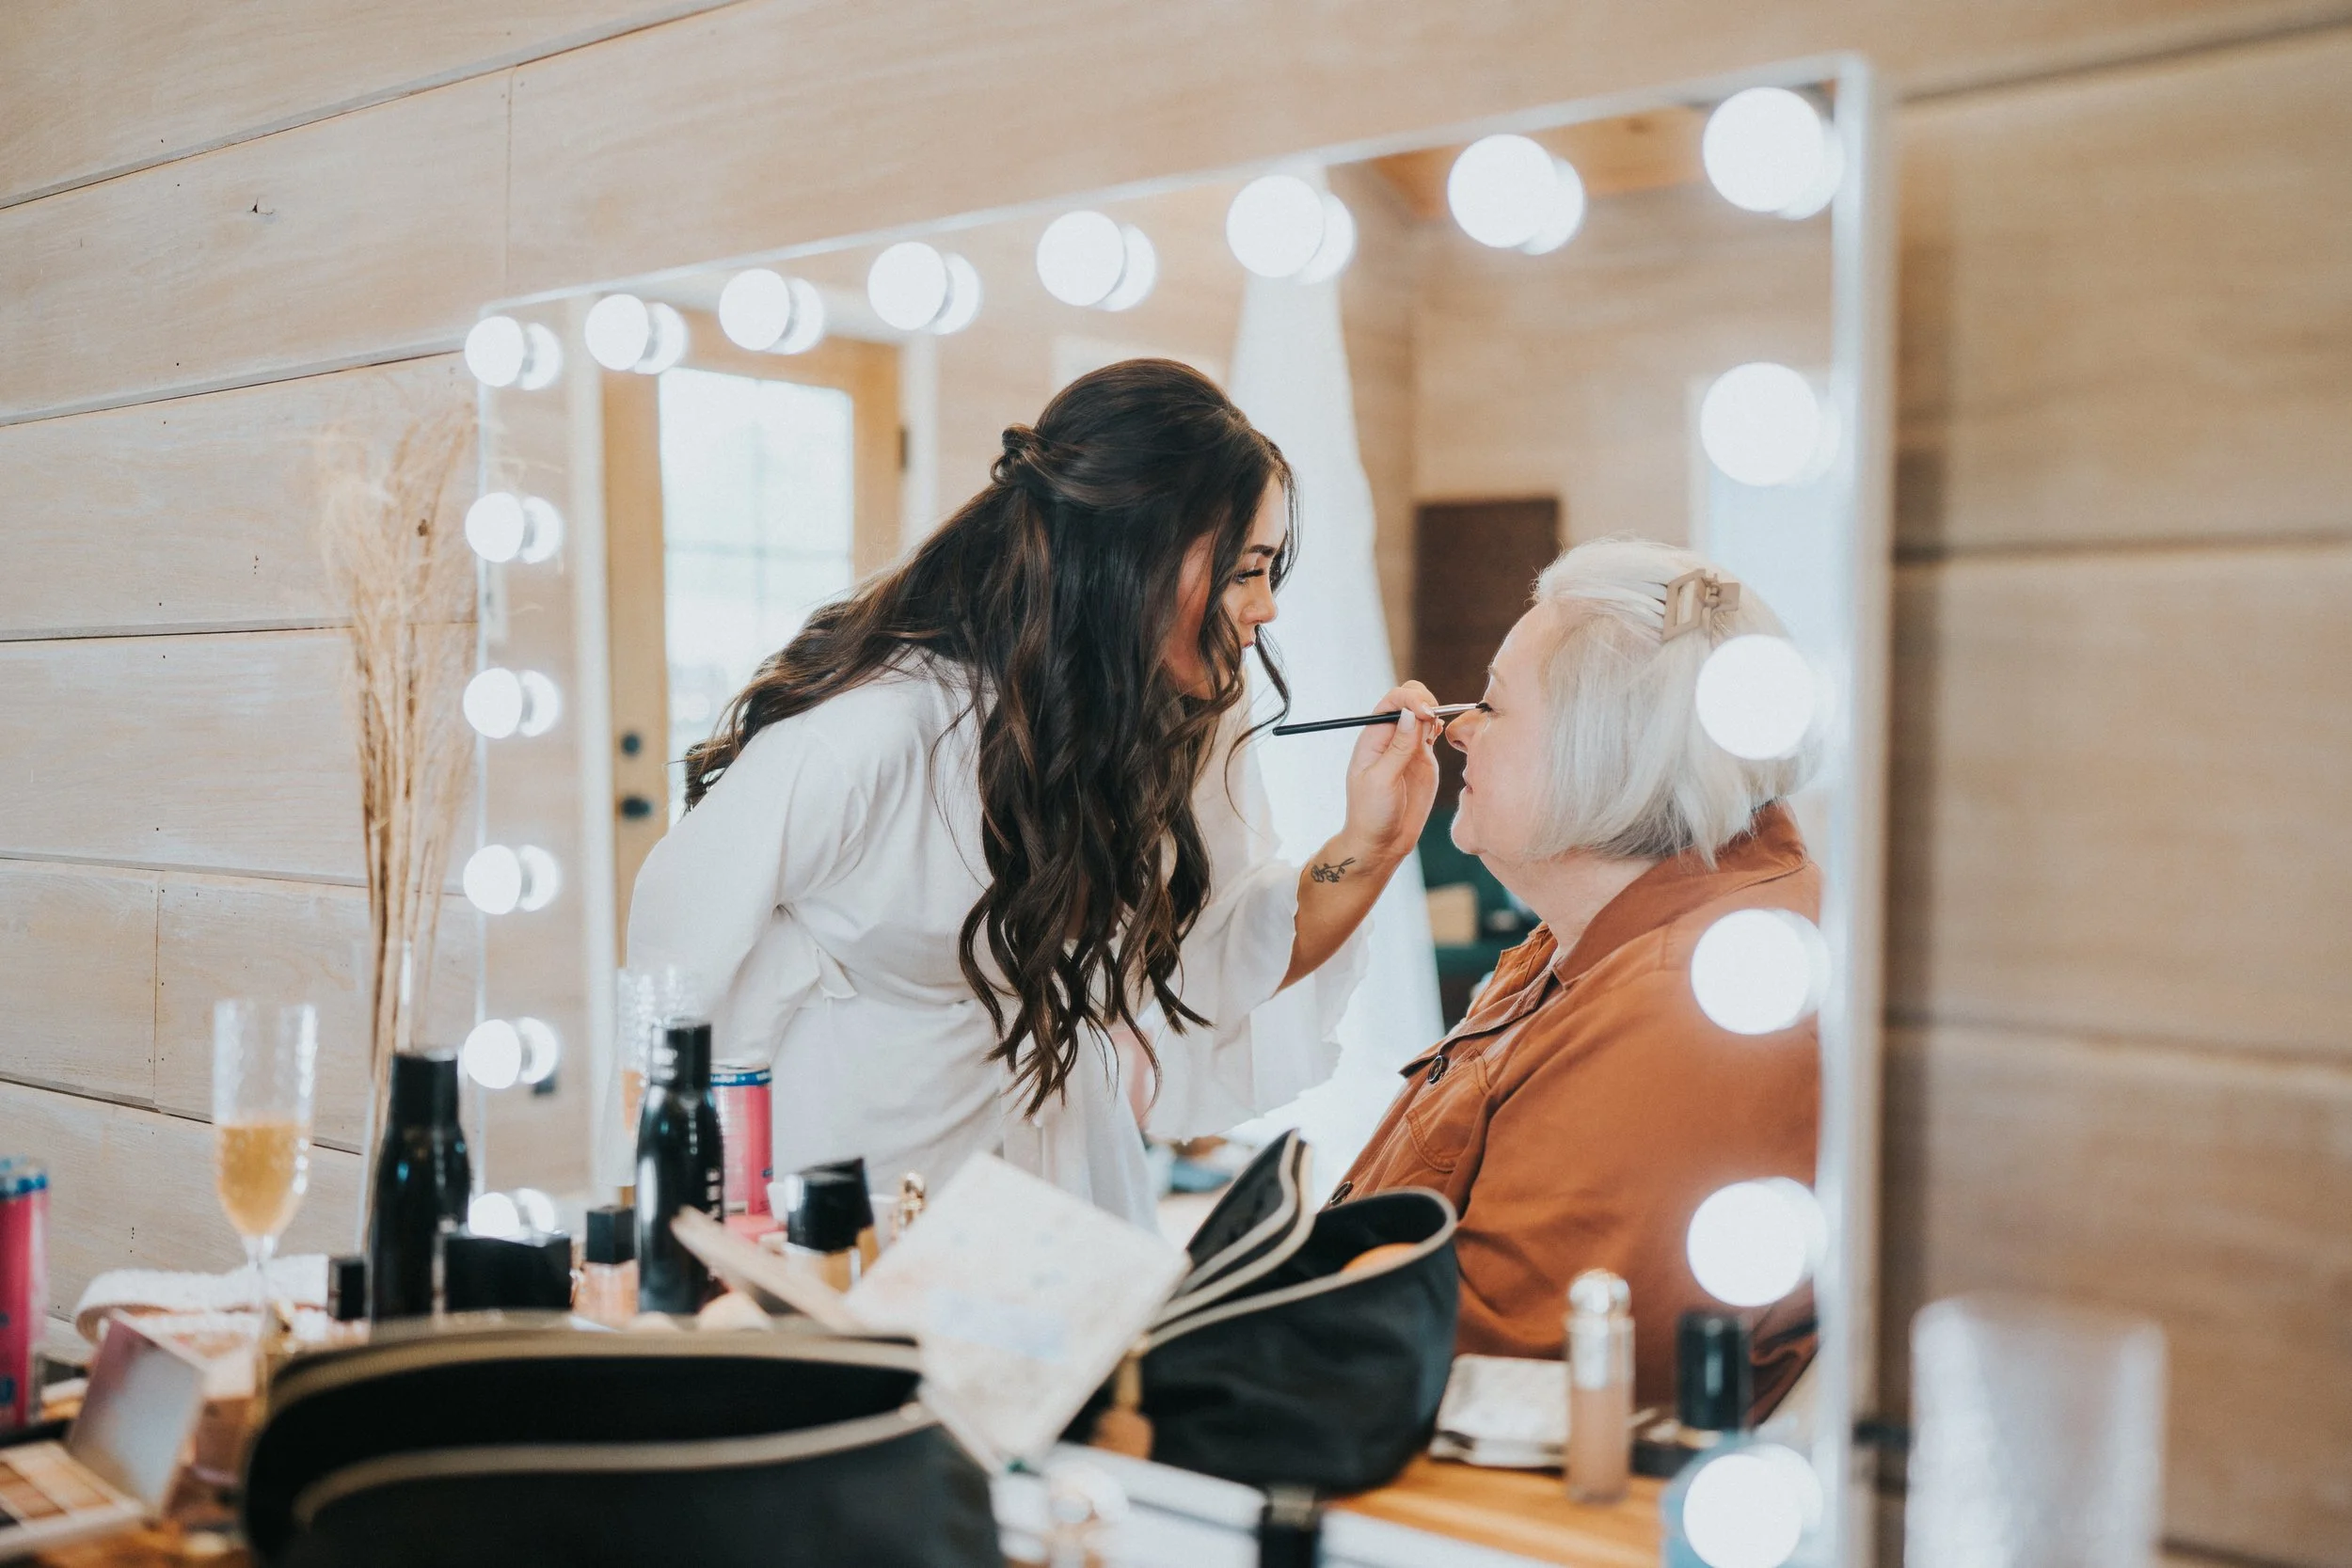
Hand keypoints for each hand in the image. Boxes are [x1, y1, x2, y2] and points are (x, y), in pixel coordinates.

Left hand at [1335, 681, 1442, 868]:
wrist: (1381, 843)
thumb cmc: (1372, 814)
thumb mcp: (1382, 781)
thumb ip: (1398, 748)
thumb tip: (1411, 713)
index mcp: (1373, 738)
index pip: (1392, 702)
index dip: (1411, 699)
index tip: (1426, 712)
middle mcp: (1391, 737)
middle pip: (1409, 700)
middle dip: (1425, 702)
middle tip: (1433, 722)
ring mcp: (1408, 746)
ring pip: (1423, 713)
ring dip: (1434, 713)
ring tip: (1435, 734)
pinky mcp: (1423, 759)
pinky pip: (1433, 732)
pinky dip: (1440, 727)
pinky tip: (1440, 737)